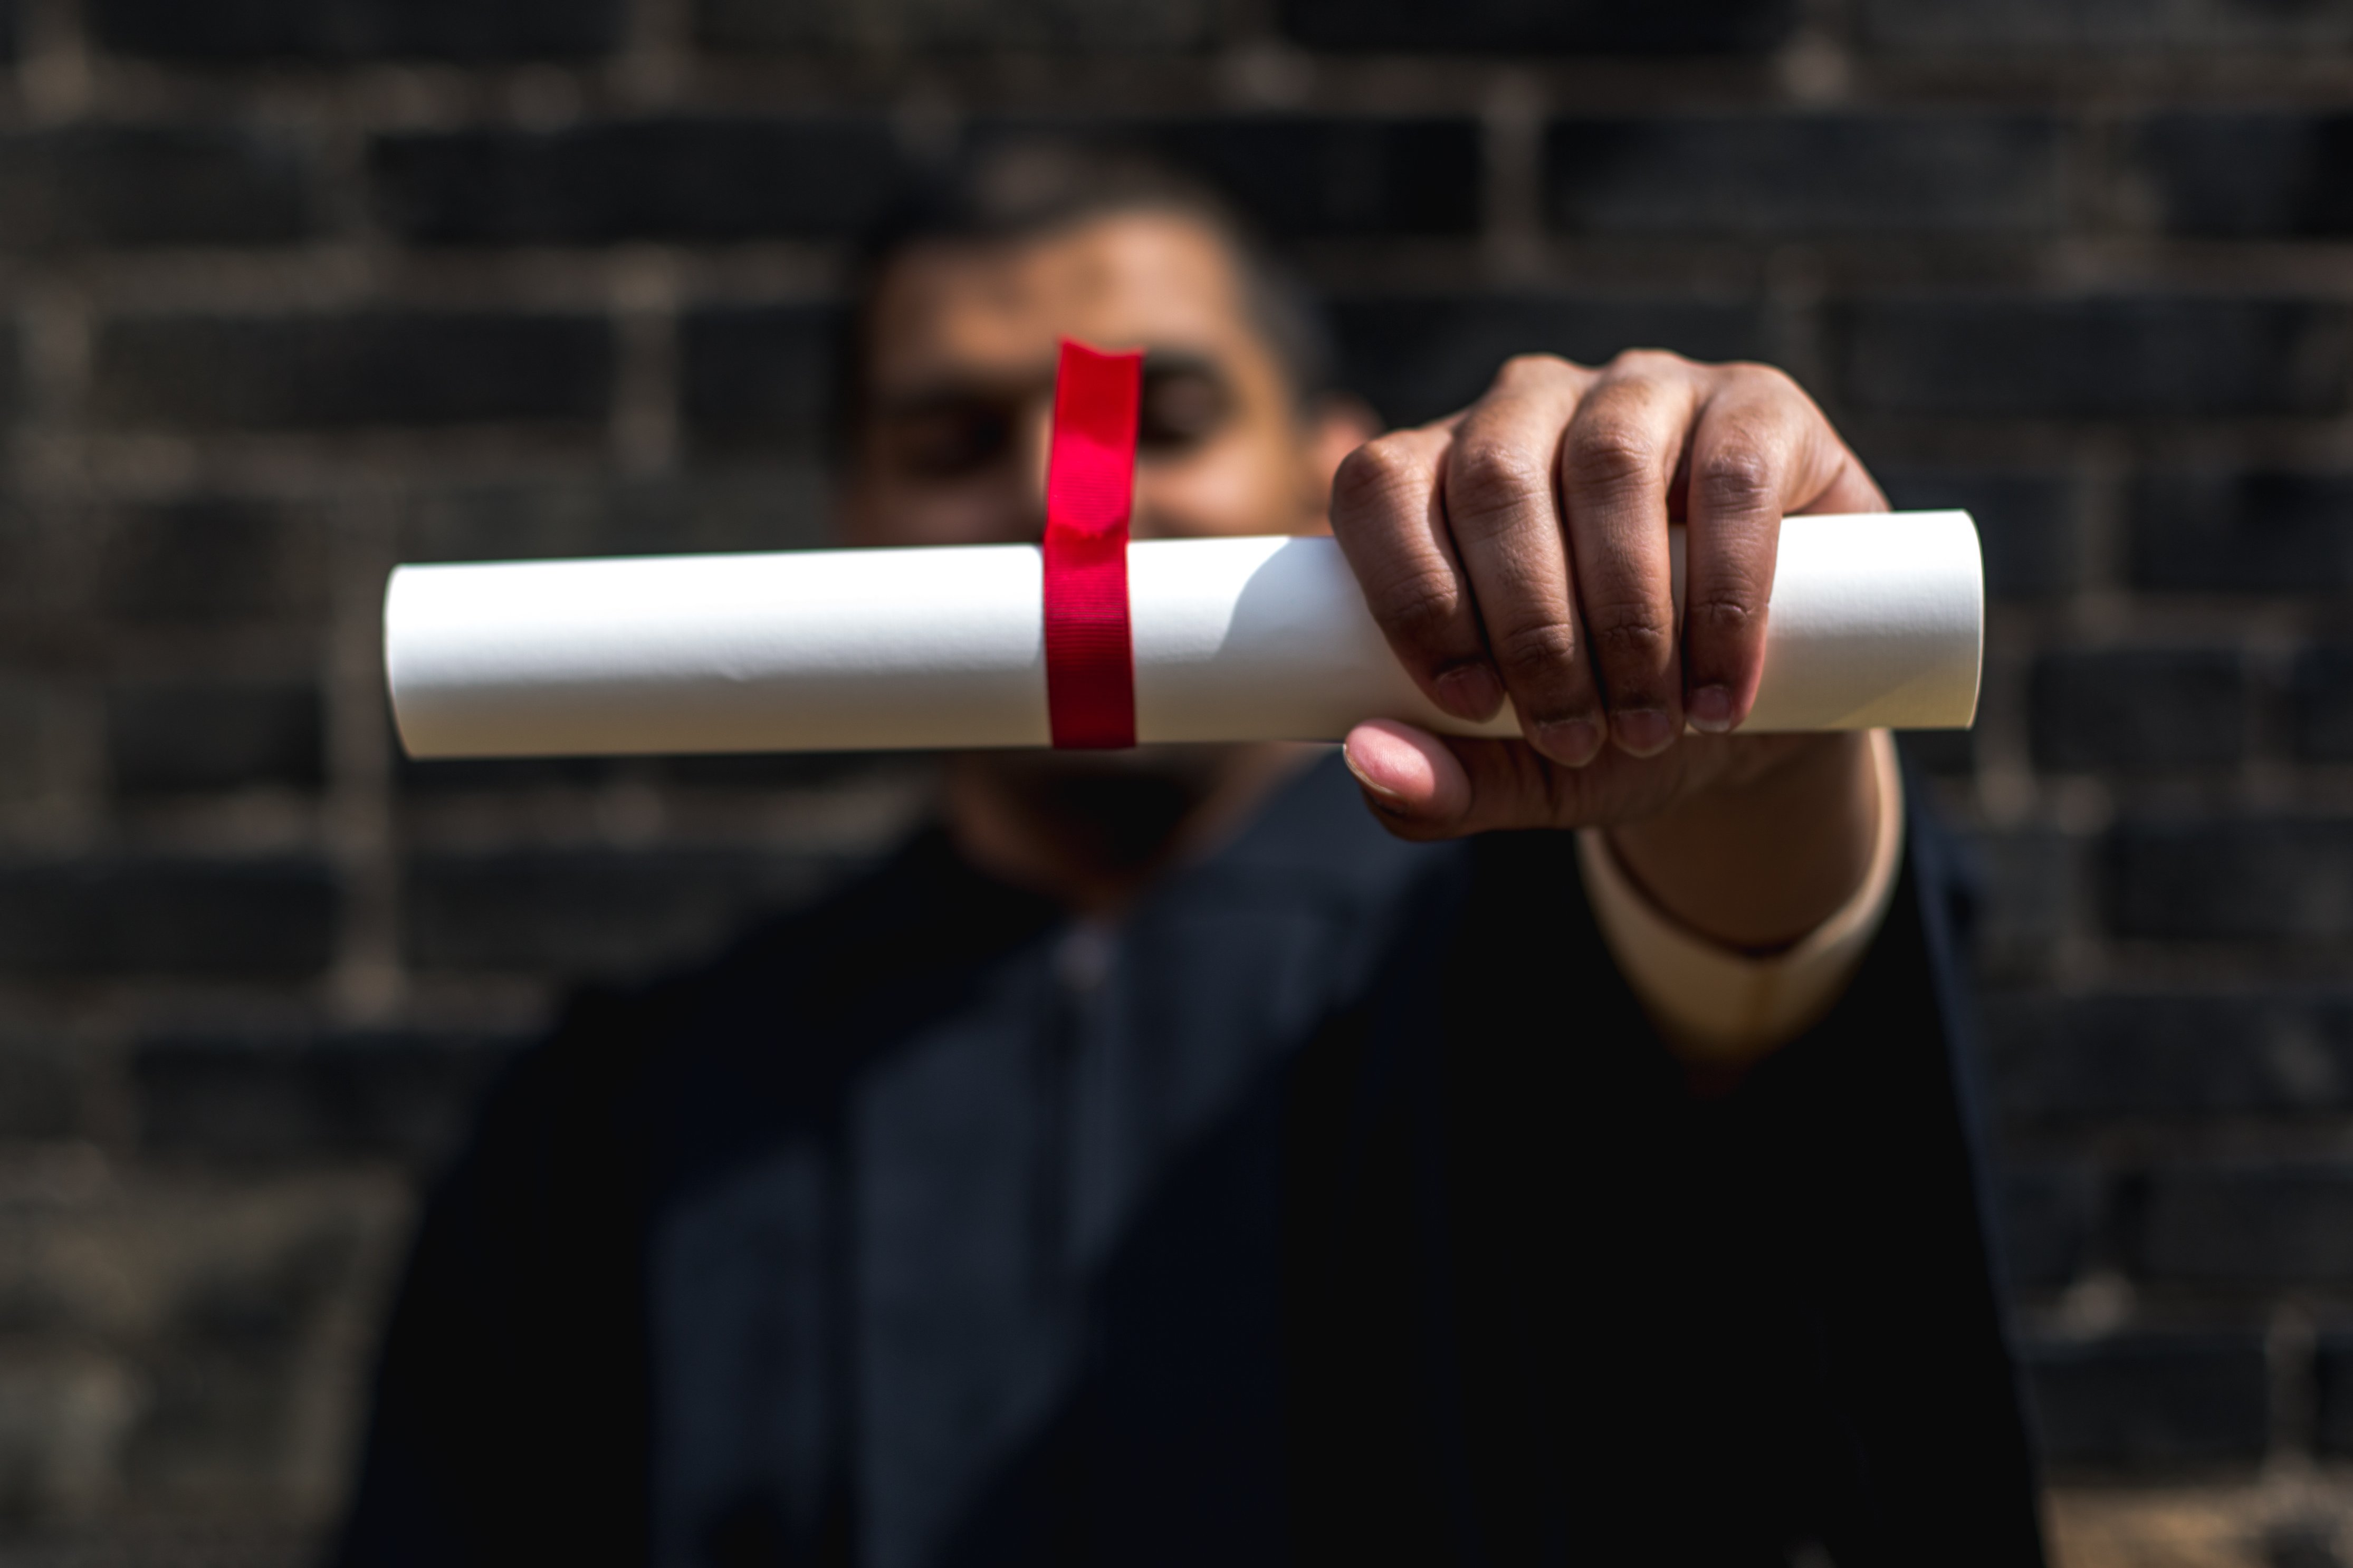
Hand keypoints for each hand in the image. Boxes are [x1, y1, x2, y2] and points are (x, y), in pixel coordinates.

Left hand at [1327, 351, 1888, 946]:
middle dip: (1530, 628)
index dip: (1409, 593)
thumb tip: (1371, 764)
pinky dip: (1728, 592)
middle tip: (1572, 737)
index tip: (1470, 705)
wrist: (1743, 718)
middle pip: (1492, 478)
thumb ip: (1437, 787)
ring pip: (1607, 463)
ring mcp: (1642, 392)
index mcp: (1440, 472)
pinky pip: (1731, 474)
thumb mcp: (1517, 770)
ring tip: (1649, 725)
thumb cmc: (1604, 721)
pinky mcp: (1757, 406)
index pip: (1381, 487)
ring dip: (1626, 614)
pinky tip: (1721, 689)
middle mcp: (1529, 407)